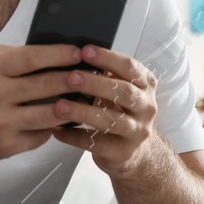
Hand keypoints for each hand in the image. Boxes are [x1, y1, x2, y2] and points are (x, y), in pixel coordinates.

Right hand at [0, 43, 85, 165]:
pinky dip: (55, 127)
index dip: (58, 54)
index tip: (78, 52)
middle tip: (92, 73)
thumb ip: (2, 52)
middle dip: (74, 78)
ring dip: (72, 105)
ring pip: (49, 113)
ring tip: (86, 97)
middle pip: (45, 85)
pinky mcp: (7, 146)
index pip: (30, 57)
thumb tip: (40, 49)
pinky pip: (41, 135)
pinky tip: (66, 119)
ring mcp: (1, 124)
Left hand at [48, 45, 160, 175]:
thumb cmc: (121, 112)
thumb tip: (73, 55)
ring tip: (60, 106)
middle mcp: (146, 107)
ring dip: (83, 112)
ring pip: (110, 120)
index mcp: (145, 85)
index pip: (130, 67)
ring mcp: (137, 132)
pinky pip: (95, 143)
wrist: (134, 150)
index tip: (84, 51)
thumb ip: (105, 75)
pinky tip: (57, 129)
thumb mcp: (120, 90)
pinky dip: (73, 136)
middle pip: (123, 92)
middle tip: (70, 77)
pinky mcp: (123, 152)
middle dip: (95, 84)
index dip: (108, 58)